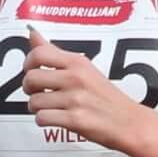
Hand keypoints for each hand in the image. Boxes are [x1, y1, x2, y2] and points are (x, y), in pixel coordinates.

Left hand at [22, 30, 136, 150]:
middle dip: (29, 89)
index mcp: (77, 63)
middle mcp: (75, 78)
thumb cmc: (104, 96)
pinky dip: (44, 121)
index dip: (28, 64)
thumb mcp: (84, 68)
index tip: (32, 72)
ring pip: (34, 102)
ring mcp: (75, 99)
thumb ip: (55, 53)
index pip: (38, 54)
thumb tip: (32, 34)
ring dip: (37, 108)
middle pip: (31, 78)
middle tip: (39, 93)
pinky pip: (42, 118)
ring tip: (51, 108)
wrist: (129, 122)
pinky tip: (56, 119)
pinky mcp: (75, 120)